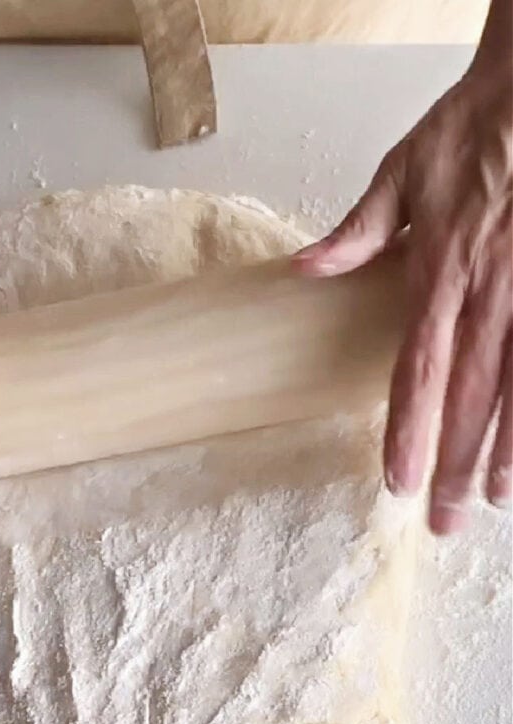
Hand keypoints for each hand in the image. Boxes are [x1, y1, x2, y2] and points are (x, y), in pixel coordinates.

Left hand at [294, 25, 511, 533]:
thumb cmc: (474, 129)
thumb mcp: (401, 172)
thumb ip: (356, 231)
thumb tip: (305, 268)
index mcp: (437, 275)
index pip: (416, 371)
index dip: (406, 429)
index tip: (396, 479)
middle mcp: (486, 296)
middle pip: (465, 397)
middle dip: (452, 464)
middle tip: (442, 520)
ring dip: (503, 452)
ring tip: (491, 502)